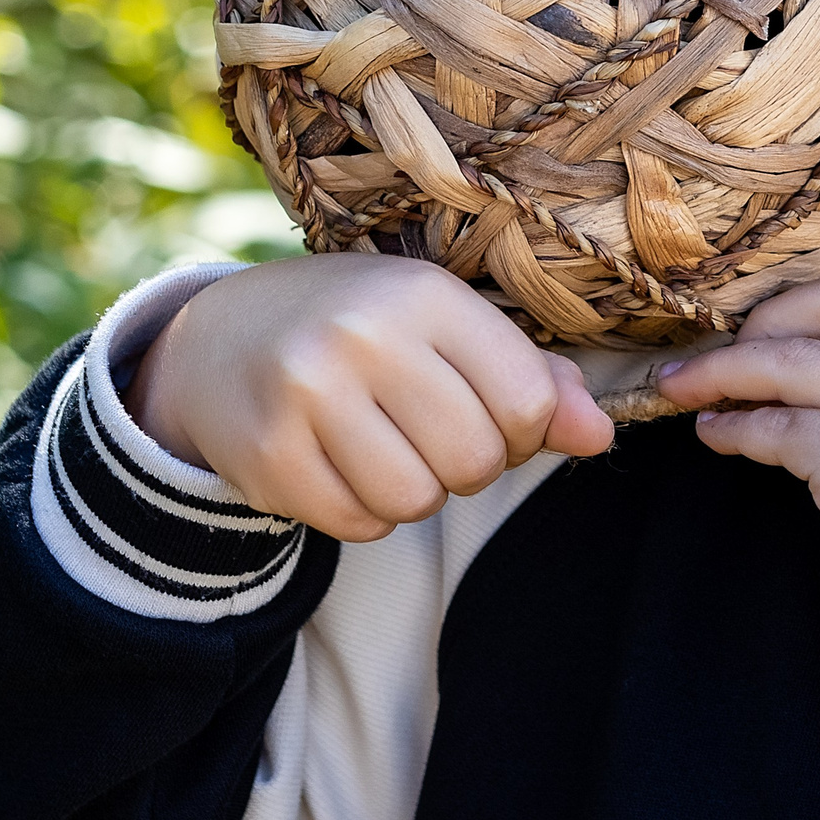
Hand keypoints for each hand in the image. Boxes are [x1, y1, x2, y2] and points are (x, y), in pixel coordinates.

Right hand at [125, 254, 613, 540]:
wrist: (220, 338)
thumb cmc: (363, 329)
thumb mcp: (449, 327)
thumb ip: (535, 378)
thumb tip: (599, 436)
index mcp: (425, 295)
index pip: (526, 398)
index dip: (527, 428)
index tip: (495, 414)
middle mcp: (364, 336)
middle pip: (475, 458)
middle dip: (471, 465)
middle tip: (433, 436)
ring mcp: (307, 394)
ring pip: (416, 500)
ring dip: (418, 492)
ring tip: (389, 449)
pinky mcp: (266, 453)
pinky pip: (357, 524)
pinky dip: (366, 513)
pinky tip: (344, 467)